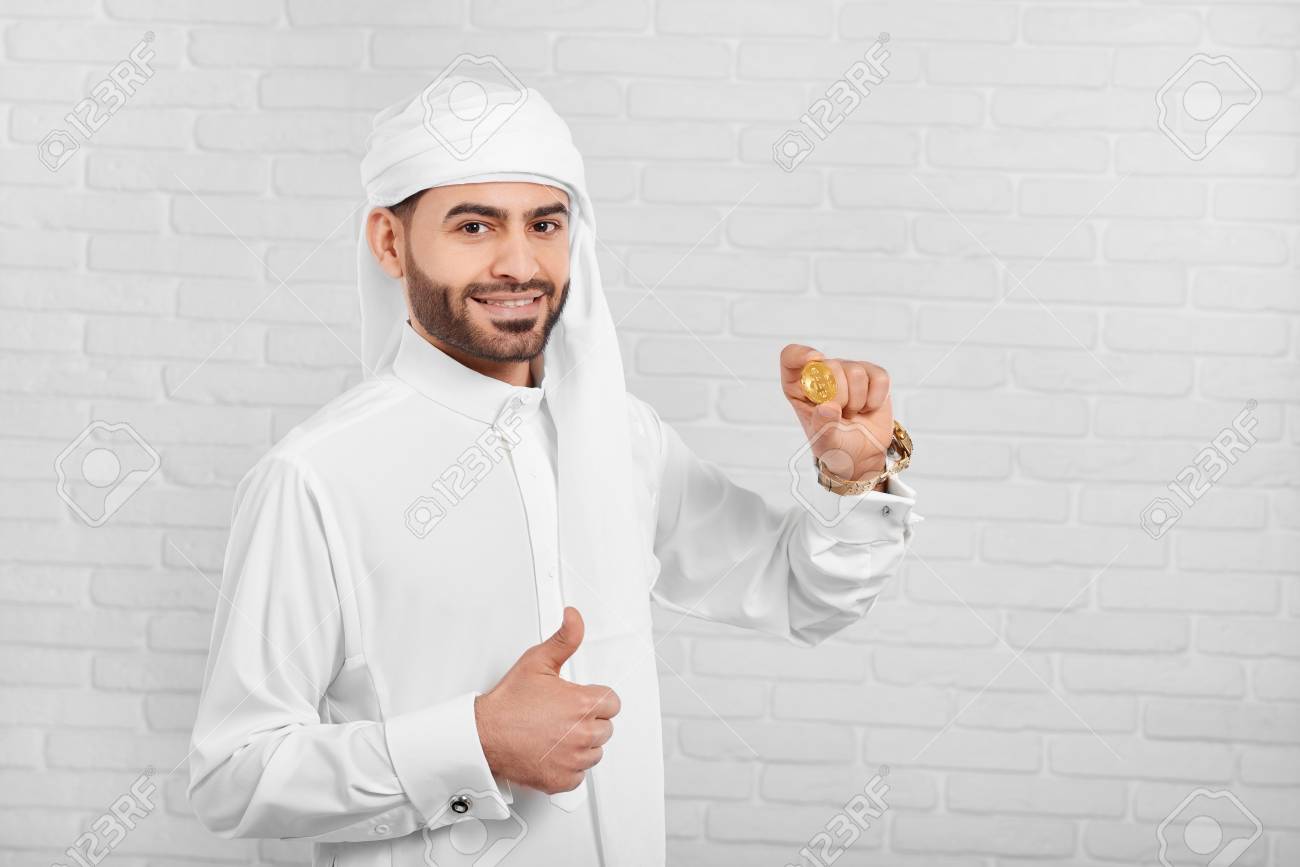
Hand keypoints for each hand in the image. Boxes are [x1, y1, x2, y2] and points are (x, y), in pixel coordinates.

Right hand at [473, 607, 619, 794]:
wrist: (484, 735)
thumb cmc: (508, 703)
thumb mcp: (537, 661)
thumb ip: (564, 639)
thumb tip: (575, 618)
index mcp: (582, 704)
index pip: (612, 703)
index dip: (595, 699)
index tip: (579, 700)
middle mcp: (582, 734)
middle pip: (605, 728)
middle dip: (588, 721)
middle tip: (562, 716)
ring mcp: (573, 759)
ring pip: (595, 752)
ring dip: (581, 744)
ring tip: (556, 733)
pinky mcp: (562, 780)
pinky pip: (580, 775)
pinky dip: (569, 766)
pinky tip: (552, 751)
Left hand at [780, 344, 893, 484]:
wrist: (861, 454)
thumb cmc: (835, 445)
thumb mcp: (823, 443)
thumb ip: (823, 426)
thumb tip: (828, 407)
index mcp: (799, 386)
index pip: (791, 357)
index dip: (800, 355)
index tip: (814, 360)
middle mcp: (822, 373)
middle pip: (830, 365)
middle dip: (839, 396)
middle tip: (839, 414)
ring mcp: (847, 371)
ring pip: (855, 372)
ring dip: (857, 401)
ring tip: (852, 412)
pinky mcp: (872, 375)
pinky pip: (879, 378)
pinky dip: (876, 398)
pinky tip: (867, 408)